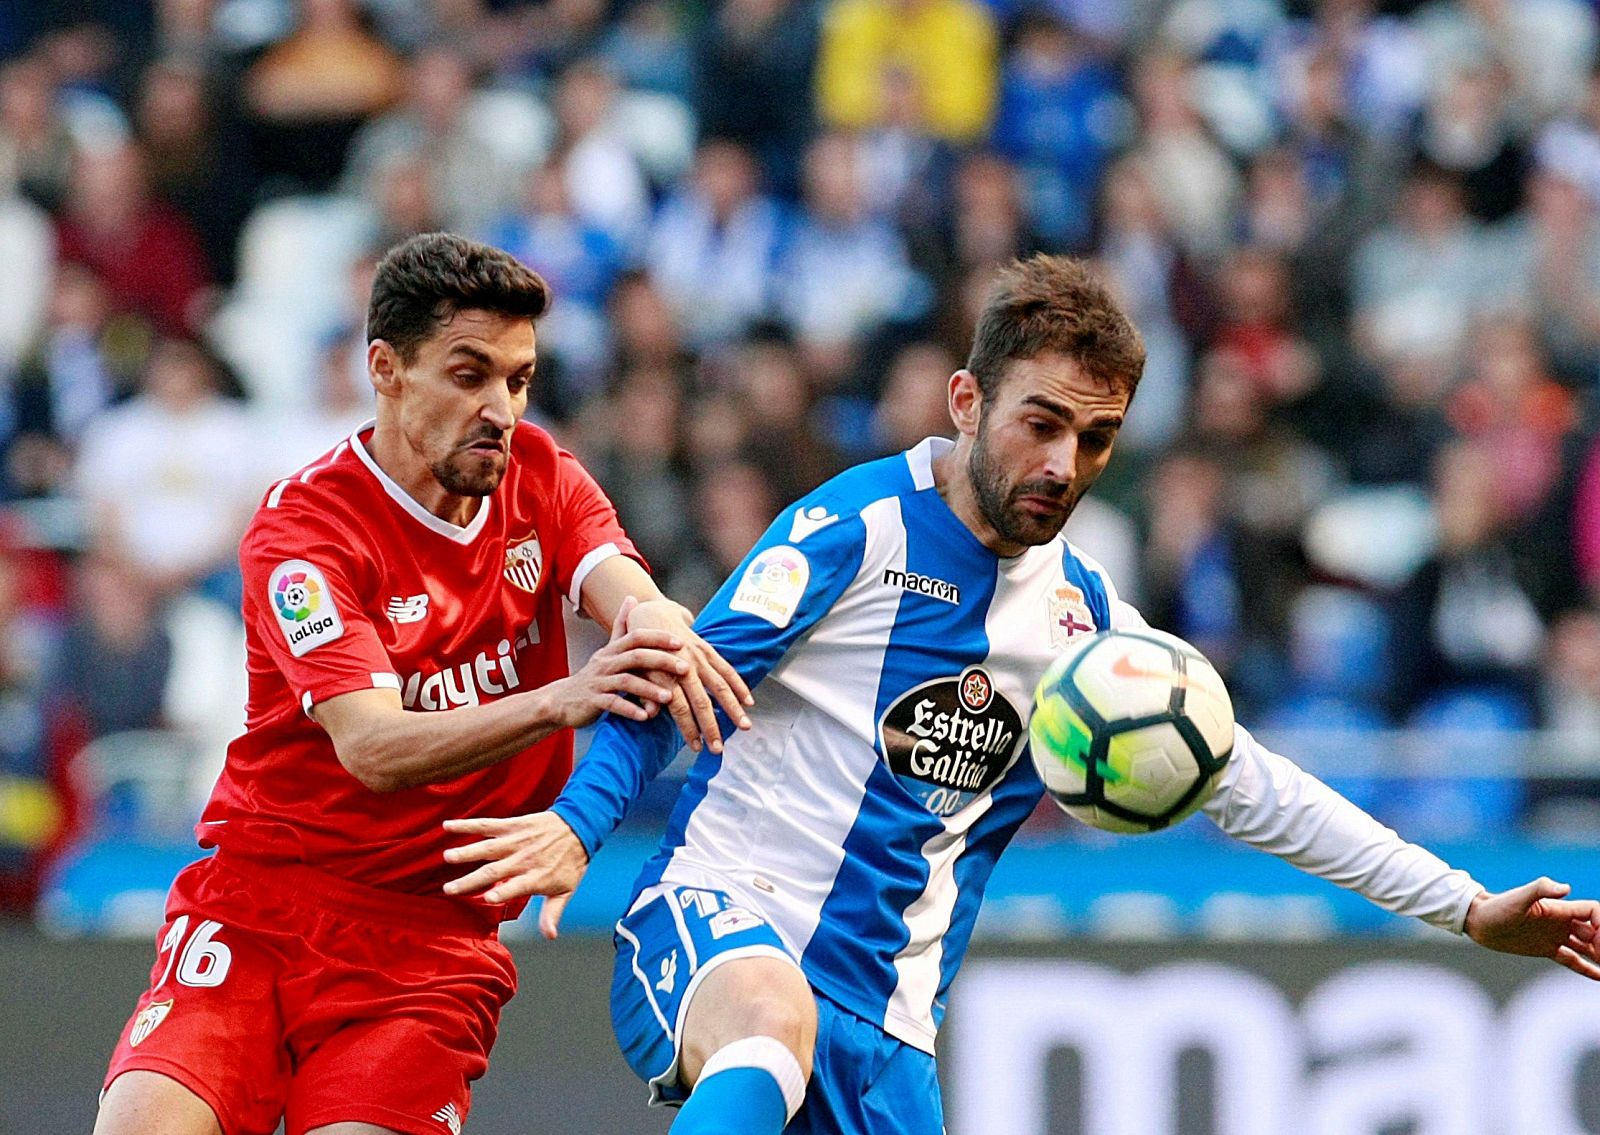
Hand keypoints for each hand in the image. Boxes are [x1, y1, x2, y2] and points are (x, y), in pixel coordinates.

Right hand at [443, 812, 588, 937]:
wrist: (579, 826)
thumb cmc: (571, 861)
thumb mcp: (566, 890)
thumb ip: (552, 913)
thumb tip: (550, 936)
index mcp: (536, 877)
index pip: (516, 887)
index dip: (503, 893)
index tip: (487, 899)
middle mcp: (523, 859)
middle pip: (494, 871)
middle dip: (471, 880)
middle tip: (449, 888)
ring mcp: (516, 841)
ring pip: (487, 848)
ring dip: (467, 852)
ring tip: (447, 857)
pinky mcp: (512, 825)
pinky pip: (487, 825)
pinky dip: (467, 825)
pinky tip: (448, 827)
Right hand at [550, 596, 689, 730]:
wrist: (563, 699)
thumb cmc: (594, 675)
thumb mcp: (607, 650)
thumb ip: (621, 626)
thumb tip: (631, 598)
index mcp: (613, 650)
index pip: (637, 636)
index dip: (659, 638)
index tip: (681, 643)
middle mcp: (606, 662)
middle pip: (636, 656)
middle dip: (662, 661)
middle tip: (685, 668)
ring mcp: (599, 681)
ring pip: (626, 681)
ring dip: (649, 689)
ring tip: (669, 697)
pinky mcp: (592, 701)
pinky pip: (612, 704)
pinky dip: (629, 709)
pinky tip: (645, 716)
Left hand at [626, 597, 752, 753]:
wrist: (651, 614)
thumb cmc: (641, 650)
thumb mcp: (637, 671)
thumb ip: (645, 693)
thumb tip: (651, 713)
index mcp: (665, 674)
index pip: (679, 708)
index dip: (689, 729)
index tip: (697, 748)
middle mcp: (685, 666)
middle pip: (702, 702)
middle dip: (712, 727)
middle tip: (719, 748)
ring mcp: (699, 658)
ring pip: (720, 687)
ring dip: (733, 709)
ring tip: (745, 727)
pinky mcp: (708, 651)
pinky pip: (727, 670)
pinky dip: (739, 686)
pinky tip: (749, 702)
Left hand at [1464, 877, 1599, 979]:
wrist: (1478, 921)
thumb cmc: (1497, 907)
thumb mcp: (1518, 898)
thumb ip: (1540, 889)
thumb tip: (1566, 888)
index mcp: (1559, 909)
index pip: (1593, 913)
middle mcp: (1561, 922)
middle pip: (1595, 932)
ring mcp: (1555, 936)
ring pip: (1587, 947)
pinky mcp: (1546, 949)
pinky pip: (1572, 960)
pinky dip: (1587, 968)